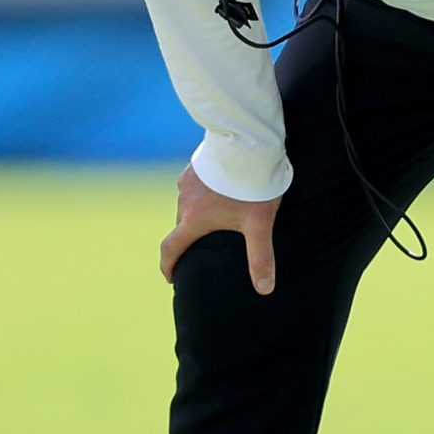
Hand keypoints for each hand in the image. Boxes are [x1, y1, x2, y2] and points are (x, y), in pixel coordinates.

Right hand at [160, 164, 279, 293]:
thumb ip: (261, 257)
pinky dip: (202, 194)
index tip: (172, 277)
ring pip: (188, 204)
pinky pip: (195, 185)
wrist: (248, 144)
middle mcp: (184, 200)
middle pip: (181, 226)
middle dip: (189, 239)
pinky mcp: (195, 165)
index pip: (171, 249)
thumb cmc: (252, 186)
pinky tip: (220, 191)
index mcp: (194, 220)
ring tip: (215, 219)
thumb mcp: (259, 224)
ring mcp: (188, 180)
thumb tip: (265, 290)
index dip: (169, 266)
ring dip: (196, 214)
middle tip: (202, 248)